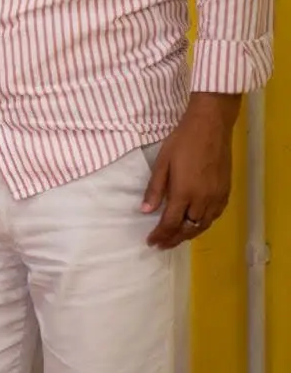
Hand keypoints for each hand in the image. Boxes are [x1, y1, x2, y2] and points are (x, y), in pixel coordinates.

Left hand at [142, 95, 237, 248]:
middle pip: (188, 228)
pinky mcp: (226, 192)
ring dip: (189, 234)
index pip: (171, 223)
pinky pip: (214, 216)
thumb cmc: (182, 141)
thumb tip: (145, 210)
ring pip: (203, 225)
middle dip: (173, 239)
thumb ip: (155, 189)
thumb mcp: (162, 163)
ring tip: (175, 238)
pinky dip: (203, 224)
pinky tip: (195, 224)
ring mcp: (217, 197)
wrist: (210, 128)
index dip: (160, 235)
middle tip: (161, 244)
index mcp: (184, 192)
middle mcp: (203, 199)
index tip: (151, 242)